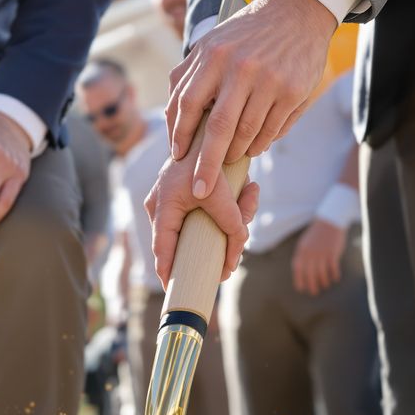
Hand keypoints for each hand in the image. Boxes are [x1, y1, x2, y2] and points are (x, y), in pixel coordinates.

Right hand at [144, 154, 260, 286]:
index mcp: (163, 208)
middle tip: (228, 266)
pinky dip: (231, 207)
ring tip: (250, 197)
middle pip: (185, 241)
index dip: (168, 272)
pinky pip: (207, 212)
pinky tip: (251, 189)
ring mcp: (171, 201)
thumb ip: (233, 223)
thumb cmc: (205, 156)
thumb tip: (237, 253)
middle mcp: (162, 207)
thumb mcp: (222, 193)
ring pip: (201, 225)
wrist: (206, 123)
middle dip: (211, 250)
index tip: (174, 290)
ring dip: (231, 220)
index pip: (162, 249)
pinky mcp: (185, 194)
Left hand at [166, 0, 335, 200]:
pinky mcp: (293, 91)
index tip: (177, 157)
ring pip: (247, 133)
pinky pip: (272, 130)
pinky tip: (254, 146)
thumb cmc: (246, 34)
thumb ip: (188, 76)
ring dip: (237, 153)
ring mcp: (269, 80)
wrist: (297, 10)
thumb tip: (171, 118)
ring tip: (231, 159)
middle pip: (218, 128)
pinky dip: (260, 144)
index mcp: (214, 56)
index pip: (188, 104)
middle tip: (198, 190)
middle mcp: (240, 68)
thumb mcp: (212, 44)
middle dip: (206, 164)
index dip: (180, 134)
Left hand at [292, 219, 345, 295]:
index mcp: (301, 250)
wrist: (330, 220)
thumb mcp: (305, 242)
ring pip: (321, 272)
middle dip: (311, 284)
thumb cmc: (317, 233)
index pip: (298, 269)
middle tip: (314, 292)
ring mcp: (321, 252)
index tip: (301, 289)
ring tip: (325, 286)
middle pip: (310, 273)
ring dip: (323, 281)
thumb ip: (302, 254)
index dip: (299, 280)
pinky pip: (333, 267)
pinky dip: (334, 274)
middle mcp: (310, 253)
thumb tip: (300, 269)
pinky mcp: (332, 252)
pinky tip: (335, 279)